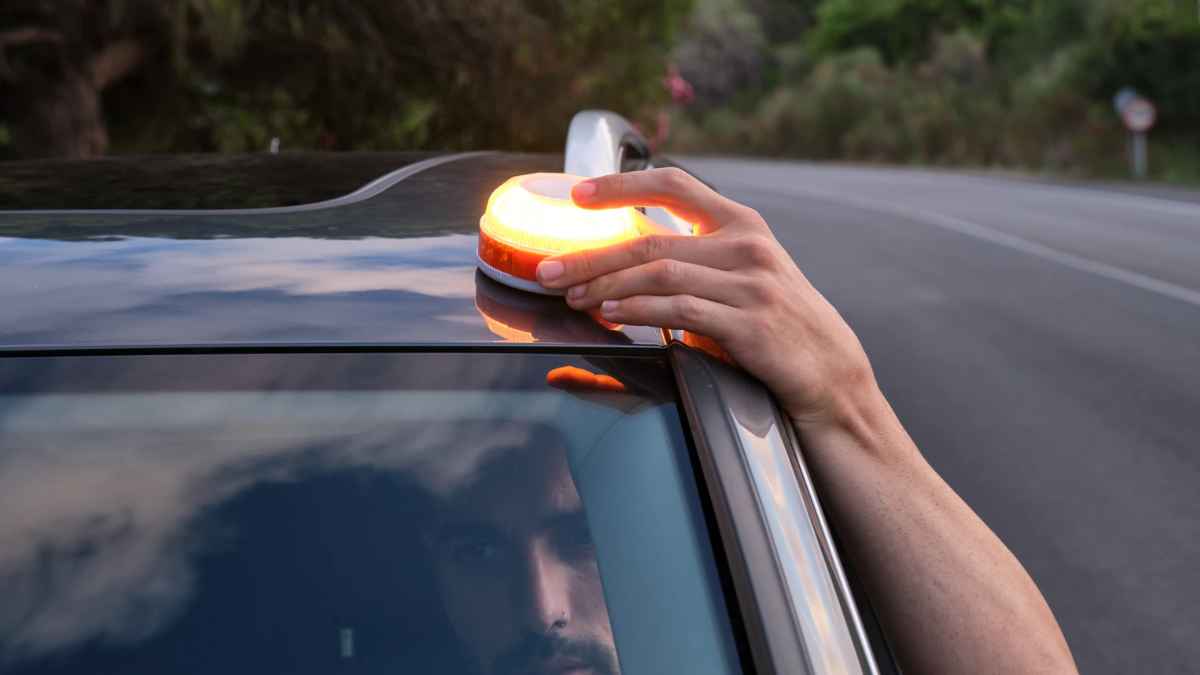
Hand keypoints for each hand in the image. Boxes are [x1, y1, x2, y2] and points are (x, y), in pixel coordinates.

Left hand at [535, 167, 879, 433]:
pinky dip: (640, 309)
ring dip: (606, 285)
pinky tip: (613, 313)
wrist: (829, 373)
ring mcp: (751, 283)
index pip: (675, 185)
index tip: (578, 192)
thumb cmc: (776, 325)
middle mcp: (747, 246)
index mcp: (742, 224)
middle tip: (549, 269)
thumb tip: (623, 268)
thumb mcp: (742, 278)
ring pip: (660, 271)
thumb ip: (695, 261)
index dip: (623, 184)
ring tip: (573, 297)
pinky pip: (681, 310)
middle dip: (591, 254)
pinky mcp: (749, 323)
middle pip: (651, 238)